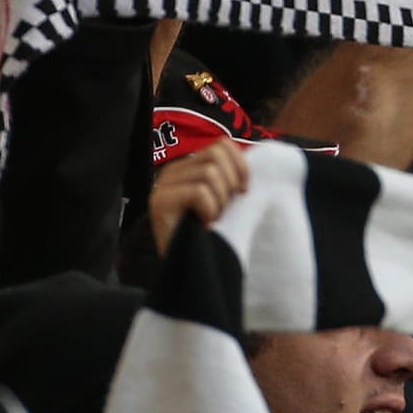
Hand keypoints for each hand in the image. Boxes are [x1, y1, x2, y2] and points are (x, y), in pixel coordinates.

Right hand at [149, 138, 250, 254]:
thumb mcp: (221, 200)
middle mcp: (173, 171)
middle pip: (216, 154)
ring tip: (213, 218)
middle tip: (226, 208)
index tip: (245, 190)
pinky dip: (209, 210)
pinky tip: (205, 225)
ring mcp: (163, 185)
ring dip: (220, 200)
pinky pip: (199, 192)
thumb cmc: (207, 235)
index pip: (221, 145)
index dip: (240, 164)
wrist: (187, 268)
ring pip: (209, 173)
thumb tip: (253, 162)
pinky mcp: (160, 201)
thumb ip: (228, 179)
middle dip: (231, 182)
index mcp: (188, 167)